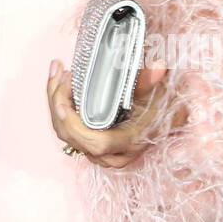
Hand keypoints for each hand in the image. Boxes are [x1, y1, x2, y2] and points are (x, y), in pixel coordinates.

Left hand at [46, 56, 179, 167]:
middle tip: (59, 71)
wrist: (166, 122)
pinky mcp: (92, 146)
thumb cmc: (161, 110)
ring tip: (57, 72)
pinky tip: (61, 85)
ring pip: (66, 133)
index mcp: (128, 143)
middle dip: (58, 102)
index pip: (95, 142)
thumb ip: (150, 83)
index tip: (62, 101)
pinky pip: (69, 130)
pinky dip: (62, 107)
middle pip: (72, 135)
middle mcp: (112, 154)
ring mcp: (100, 153)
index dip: (74, 126)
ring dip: (57, 101)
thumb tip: (157, 67)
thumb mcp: (156, 95)